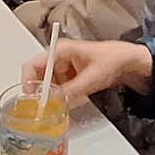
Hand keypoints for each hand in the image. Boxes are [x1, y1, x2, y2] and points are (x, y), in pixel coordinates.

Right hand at [19, 39, 152, 99]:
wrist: (126, 62)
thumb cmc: (112, 59)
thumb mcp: (91, 77)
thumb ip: (71, 89)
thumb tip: (54, 98)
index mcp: (61, 50)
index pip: (34, 63)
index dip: (28, 80)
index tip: (30, 96)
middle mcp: (58, 57)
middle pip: (37, 74)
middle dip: (38, 90)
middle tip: (40, 105)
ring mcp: (63, 66)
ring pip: (46, 83)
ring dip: (48, 94)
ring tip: (53, 104)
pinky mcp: (68, 75)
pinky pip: (56, 86)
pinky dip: (57, 95)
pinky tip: (62, 101)